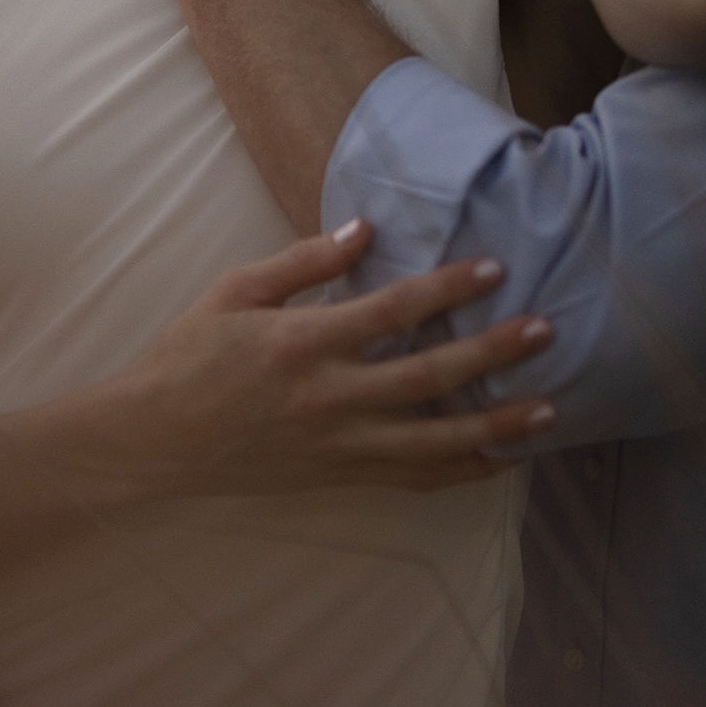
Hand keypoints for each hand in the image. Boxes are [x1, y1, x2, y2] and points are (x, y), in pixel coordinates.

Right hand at [110, 222, 555, 496]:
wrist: (156, 439)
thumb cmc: (192, 354)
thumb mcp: (236, 290)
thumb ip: (304, 261)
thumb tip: (365, 228)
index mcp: (303, 343)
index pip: (392, 311)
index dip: (447, 288)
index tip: (493, 268)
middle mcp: (329, 399)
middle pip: (428, 378)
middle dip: (493, 354)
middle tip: (546, 329)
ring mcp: (337, 446)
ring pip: (433, 443)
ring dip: (495, 427)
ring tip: (549, 409)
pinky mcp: (339, 477)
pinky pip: (412, 478)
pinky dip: (461, 470)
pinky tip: (500, 457)